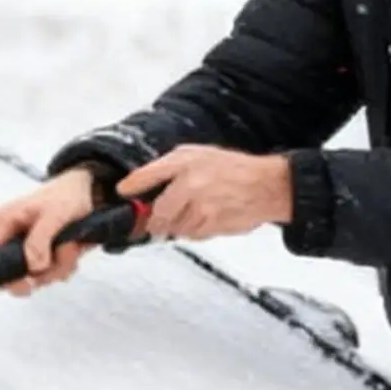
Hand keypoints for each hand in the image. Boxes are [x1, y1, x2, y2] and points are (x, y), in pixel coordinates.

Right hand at [0, 167, 99, 295]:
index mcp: (0, 224)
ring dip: (58, 267)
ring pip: (34, 278)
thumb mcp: (54, 214)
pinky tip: (71, 249)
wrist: (87, 193)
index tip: (28, 279)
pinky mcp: (39, 256)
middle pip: (12, 277)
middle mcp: (8, 239)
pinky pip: (48, 275)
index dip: (5, 275)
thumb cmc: (66, 195)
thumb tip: (33, 266)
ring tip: (70, 245)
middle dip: (41, 273)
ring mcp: (23, 250)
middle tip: (58, 258)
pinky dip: (64, 266)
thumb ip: (39, 240)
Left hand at [117, 146, 292, 241]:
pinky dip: (193, 231)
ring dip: (176, 226)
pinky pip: (191, 235)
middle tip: (154, 222)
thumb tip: (143, 184)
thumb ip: (171, 168)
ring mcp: (201, 206)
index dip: (131, 186)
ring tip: (192, 214)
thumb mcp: (199, 155)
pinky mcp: (211, 224)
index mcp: (185, 162)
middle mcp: (190, 183)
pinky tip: (205, 219)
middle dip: (154, 220)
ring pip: (173, 227)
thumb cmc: (233, 169)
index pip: (147, 175)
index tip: (123, 192)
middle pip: (157, 212)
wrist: (267, 185)